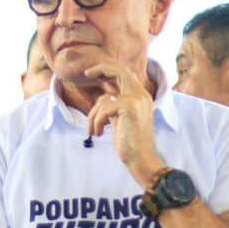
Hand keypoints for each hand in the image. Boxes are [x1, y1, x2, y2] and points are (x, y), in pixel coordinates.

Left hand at [84, 63, 162, 181]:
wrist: (140, 158)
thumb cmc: (129, 142)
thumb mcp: (120, 119)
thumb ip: (116, 105)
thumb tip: (103, 98)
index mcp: (141, 97)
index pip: (126, 75)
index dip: (109, 70)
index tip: (93, 72)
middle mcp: (141, 95)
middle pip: (120, 72)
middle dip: (102, 69)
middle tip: (87, 73)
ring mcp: (136, 100)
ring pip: (104, 98)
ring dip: (93, 116)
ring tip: (94, 131)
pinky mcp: (128, 107)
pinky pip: (103, 109)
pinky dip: (96, 122)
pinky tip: (98, 133)